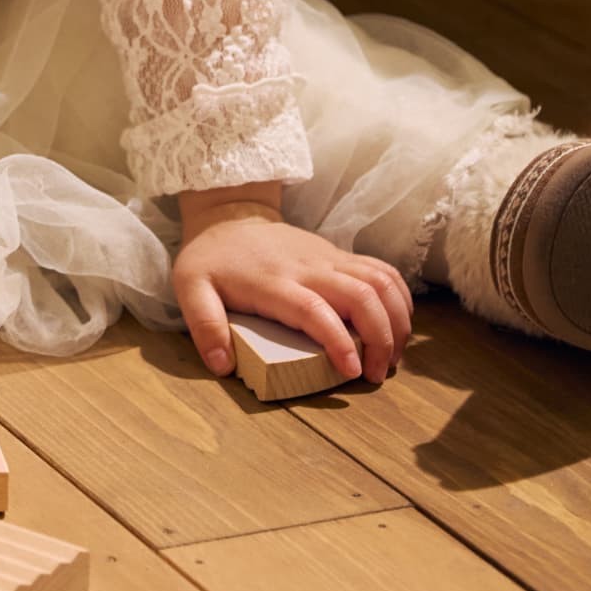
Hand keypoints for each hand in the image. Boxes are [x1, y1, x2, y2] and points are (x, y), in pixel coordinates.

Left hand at [172, 212, 411, 385]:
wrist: (230, 215)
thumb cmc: (212, 259)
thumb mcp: (191, 287)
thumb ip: (204, 324)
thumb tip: (222, 365)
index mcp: (274, 282)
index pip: (314, 309)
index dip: (338, 340)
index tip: (352, 371)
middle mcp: (309, 267)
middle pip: (361, 294)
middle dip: (381, 338)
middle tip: (377, 375)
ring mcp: (329, 258)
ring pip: (380, 280)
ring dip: (397, 321)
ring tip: (393, 357)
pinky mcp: (341, 256)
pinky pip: (383, 271)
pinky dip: (400, 298)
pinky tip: (398, 326)